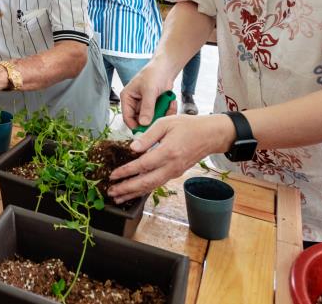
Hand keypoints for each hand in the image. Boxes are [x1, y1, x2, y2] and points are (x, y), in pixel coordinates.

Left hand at [106, 114, 234, 203]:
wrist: (210, 135)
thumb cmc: (188, 126)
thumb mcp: (165, 123)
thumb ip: (147, 136)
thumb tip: (132, 148)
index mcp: (168, 152)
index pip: (143, 165)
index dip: (126, 172)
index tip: (113, 175)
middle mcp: (171, 166)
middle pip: (146, 182)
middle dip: (127, 189)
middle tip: (111, 192)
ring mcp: (174, 172)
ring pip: (152, 186)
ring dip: (134, 193)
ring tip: (119, 197)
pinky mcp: (175, 174)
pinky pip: (157, 184)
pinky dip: (144, 189)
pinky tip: (134, 191)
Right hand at [120, 62, 175, 129]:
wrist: (166, 68)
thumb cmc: (154, 73)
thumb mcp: (149, 90)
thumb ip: (147, 107)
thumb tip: (144, 123)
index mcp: (127, 98)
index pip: (127, 117)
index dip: (135, 125)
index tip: (146, 131)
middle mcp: (135, 103)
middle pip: (140, 120)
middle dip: (153, 120)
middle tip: (162, 117)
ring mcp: (145, 106)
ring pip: (152, 119)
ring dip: (162, 114)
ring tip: (169, 104)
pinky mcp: (155, 106)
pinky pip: (161, 115)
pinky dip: (167, 111)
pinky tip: (171, 102)